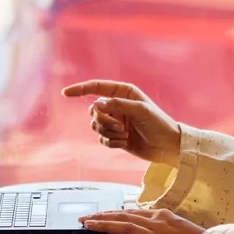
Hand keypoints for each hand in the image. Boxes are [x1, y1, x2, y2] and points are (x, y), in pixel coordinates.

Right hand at [63, 80, 181, 164]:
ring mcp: (115, 121)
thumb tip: (96, 104)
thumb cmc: (158, 123)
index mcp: (123, 92)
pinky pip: (102, 139)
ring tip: (125, 135)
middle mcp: (116, 105)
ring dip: (108, 132)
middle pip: (93, 110)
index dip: (80, 89)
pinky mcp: (115, 137)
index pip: (96, 87)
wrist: (167, 146)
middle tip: (120, 127)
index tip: (65, 93)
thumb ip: (117, 105)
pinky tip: (125, 143)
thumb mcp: (140, 110)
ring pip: (96, 125)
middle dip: (103, 120)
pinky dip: (112, 142)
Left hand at [81, 207, 205, 233]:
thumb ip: (155, 229)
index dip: (113, 214)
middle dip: (103, 217)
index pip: (131, 213)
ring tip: (89, 227)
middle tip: (85, 219)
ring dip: (105, 227)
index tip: (99, 216)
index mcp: (161, 215)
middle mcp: (157, 224)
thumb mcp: (175, 227)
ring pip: (126, 230)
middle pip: (124, 217)